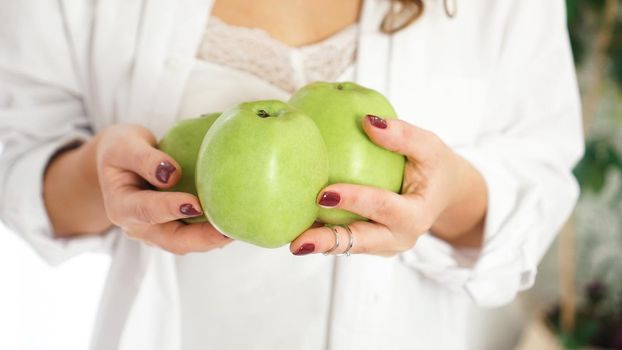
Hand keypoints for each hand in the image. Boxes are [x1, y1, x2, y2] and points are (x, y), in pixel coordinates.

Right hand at [95, 124, 230, 253]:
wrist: (117, 162)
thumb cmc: (120, 150)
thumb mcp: (123, 145)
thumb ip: (144, 159)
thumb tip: (172, 173)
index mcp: (122, 206)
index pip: (148, 211)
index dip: (171, 208)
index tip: (195, 204)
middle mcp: (139, 227)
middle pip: (173, 241)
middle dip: (203, 238)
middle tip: (230, 229)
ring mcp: (156, 233)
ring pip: (187, 244)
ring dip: (213, 239)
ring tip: (239, 228)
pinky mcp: (172, 229)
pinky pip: (194, 236)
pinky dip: (213, 232)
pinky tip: (235, 223)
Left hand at [289, 115, 486, 256]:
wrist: (443, 193)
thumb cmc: (434, 166)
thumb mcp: (429, 146)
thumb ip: (403, 135)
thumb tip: (368, 121)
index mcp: (416, 216)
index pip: (382, 207)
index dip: (354, 200)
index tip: (324, 193)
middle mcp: (398, 238)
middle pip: (359, 242)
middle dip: (327, 242)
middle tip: (297, 241)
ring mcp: (383, 245)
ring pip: (347, 246)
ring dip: (319, 243)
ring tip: (289, 239)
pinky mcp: (370, 244)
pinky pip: (344, 240)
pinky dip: (322, 233)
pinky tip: (295, 224)